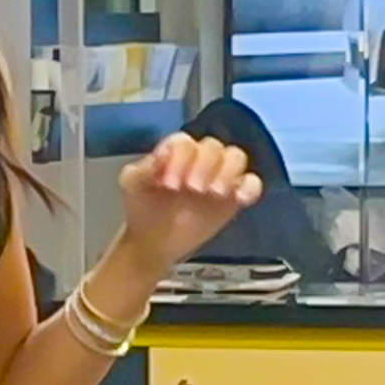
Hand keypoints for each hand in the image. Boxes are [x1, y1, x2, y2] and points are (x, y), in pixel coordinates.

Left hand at [109, 134, 266, 285]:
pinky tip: (240, 198)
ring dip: (227, 172)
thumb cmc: (143, 208)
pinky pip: (252, 183)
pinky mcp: (234, 197)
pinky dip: (250, 187)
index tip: (169, 184)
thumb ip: (143, 169)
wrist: (151, 242)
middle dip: (203, 165)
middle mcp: (200, 158)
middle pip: (213, 147)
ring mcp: (220, 176)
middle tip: (192, 188)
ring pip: (236, 158)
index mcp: (176, 151)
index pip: (186, 143)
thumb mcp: (132, 186)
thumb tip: (162, 153)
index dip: (180, 159)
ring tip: (214, 193)